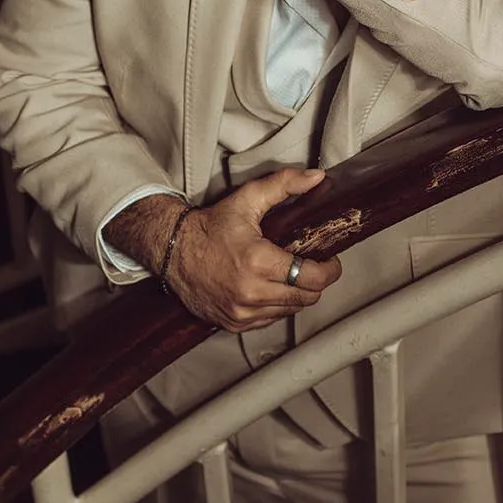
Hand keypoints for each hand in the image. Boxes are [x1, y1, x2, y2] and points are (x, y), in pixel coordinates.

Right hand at [105, 173, 340, 330]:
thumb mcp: (247, 199)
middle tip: (313, 266)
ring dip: (296, 295)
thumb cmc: (210, 225)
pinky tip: (270, 288)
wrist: (173, 251)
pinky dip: (276, 306)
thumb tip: (317, 178)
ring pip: (290, 310)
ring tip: (291, 276)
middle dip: (316, 282)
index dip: (329, 270)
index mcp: (258, 262)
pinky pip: (270, 320)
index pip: (313, 278)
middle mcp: (250, 292)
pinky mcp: (234, 323)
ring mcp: (242, 312)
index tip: (330, 261)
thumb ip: (284, 185)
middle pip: (307, 298)